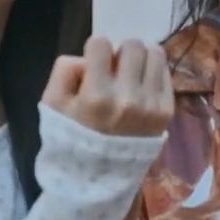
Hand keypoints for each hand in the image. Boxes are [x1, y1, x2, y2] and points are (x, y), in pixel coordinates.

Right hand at [42, 36, 174, 137]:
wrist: (99, 175)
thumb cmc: (72, 136)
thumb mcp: (53, 104)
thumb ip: (64, 71)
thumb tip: (89, 57)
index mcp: (96, 96)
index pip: (101, 43)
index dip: (94, 51)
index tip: (94, 66)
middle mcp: (128, 97)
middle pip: (132, 45)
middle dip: (121, 52)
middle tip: (115, 69)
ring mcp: (151, 105)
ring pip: (155, 54)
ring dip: (141, 59)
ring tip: (131, 74)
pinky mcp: (167, 111)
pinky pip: (165, 73)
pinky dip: (153, 73)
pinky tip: (141, 86)